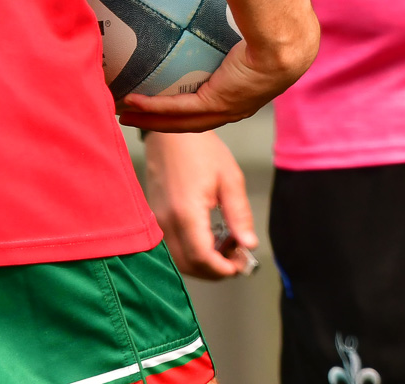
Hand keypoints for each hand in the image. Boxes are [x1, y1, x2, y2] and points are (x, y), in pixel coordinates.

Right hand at [120, 28, 315, 132]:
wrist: (287, 39)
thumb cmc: (280, 26)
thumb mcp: (256, 28)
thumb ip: (239, 18)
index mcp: (249, 92)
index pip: (216, 106)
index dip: (194, 109)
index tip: (174, 105)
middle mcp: (238, 107)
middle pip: (193, 122)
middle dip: (164, 121)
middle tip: (136, 115)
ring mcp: (227, 108)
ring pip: (181, 121)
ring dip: (152, 120)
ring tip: (126, 115)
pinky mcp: (215, 101)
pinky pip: (177, 107)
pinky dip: (153, 107)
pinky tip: (131, 102)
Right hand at [144, 131, 256, 279]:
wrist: (170, 134)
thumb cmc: (201, 150)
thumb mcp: (230, 179)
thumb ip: (239, 215)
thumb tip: (249, 244)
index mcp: (186, 213)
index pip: (201, 257)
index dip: (222, 269)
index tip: (240, 266)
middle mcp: (166, 222)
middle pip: (188, 265)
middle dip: (214, 270)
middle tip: (237, 258)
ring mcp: (157, 222)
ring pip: (178, 260)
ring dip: (202, 262)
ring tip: (226, 245)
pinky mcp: (155, 219)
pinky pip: (171, 247)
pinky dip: (191, 252)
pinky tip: (209, 238)